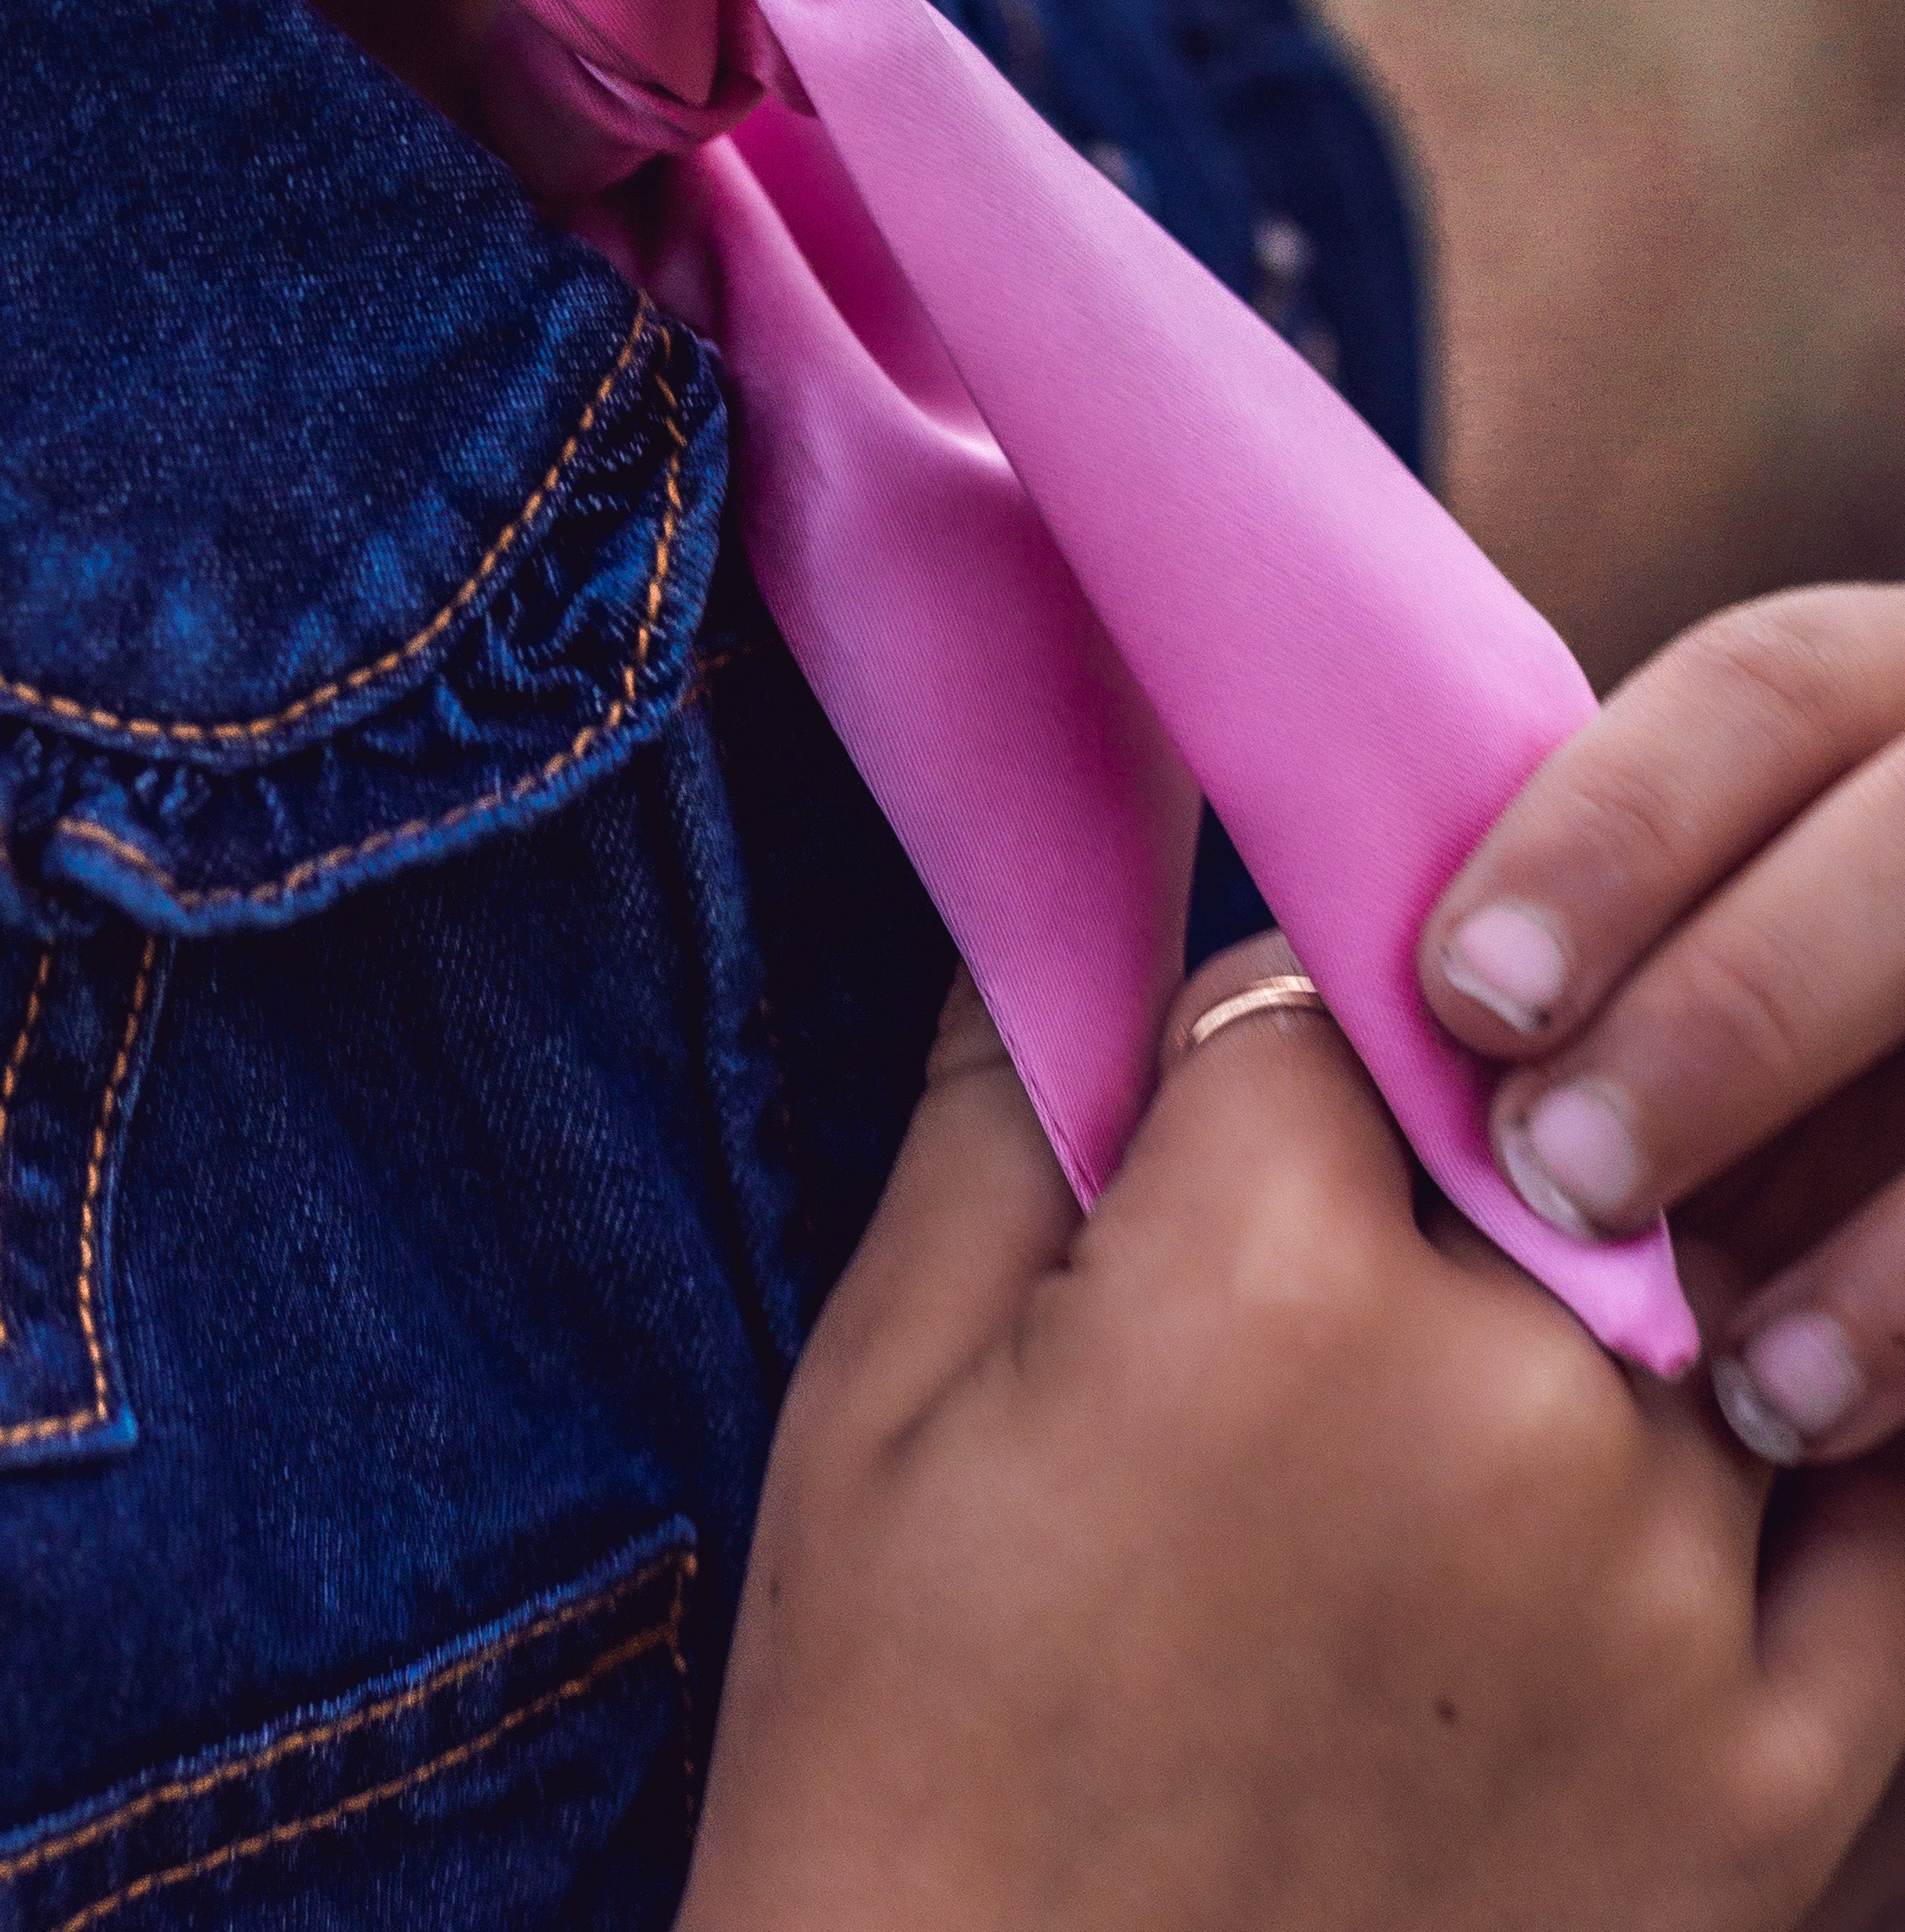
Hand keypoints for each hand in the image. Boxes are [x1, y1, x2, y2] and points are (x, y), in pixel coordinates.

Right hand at [678, 947, 1904, 1931]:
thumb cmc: (904, 1745)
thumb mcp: (879, 1386)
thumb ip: (1015, 1096)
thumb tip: (1098, 894)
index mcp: (1264, 1281)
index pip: (1320, 1007)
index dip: (1257, 1053)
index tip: (1221, 1115)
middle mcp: (1513, 1409)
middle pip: (1528, 1142)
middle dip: (1433, 1174)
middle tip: (1322, 1290)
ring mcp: (1675, 1605)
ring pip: (1698, 1305)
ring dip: (1599, 1315)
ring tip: (1452, 1432)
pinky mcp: (1789, 1789)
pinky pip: (1879, 1529)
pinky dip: (1820, 1460)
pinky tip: (1723, 1445)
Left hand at [1423, 589, 1904, 1471]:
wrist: (1868, 1045)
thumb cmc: (1740, 991)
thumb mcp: (1701, 898)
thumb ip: (1592, 911)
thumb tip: (1351, 993)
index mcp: (1893, 688)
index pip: (1762, 691)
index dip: (1609, 832)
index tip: (1461, 987)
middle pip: (1902, 852)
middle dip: (1724, 1016)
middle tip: (1556, 1174)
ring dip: (1869, 1229)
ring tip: (1707, 1364)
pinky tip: (1807, 1412)